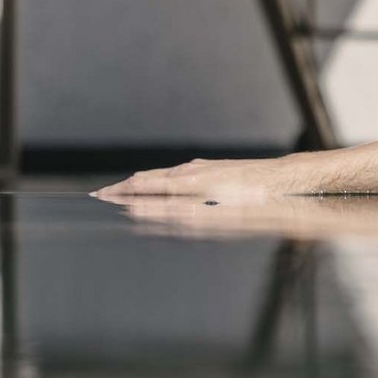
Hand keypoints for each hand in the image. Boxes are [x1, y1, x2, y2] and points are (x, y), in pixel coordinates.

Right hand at [93, 155, 308, 203]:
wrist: (276, 179)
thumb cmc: (249, 197)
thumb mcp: (212, 208)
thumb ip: (177, 209)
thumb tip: (146, 209)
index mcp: (186, 181)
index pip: (144, 186)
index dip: (121, 193)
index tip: (101, 197)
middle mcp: (189, 170)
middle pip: (149, 178)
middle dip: (125, 187)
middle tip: (104, 194)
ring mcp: (199, 168)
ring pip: (162, 174)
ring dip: (141, 183)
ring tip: (125, 190)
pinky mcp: (210, 168)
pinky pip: (176, 174)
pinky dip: (159, 180)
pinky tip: (162, 184)